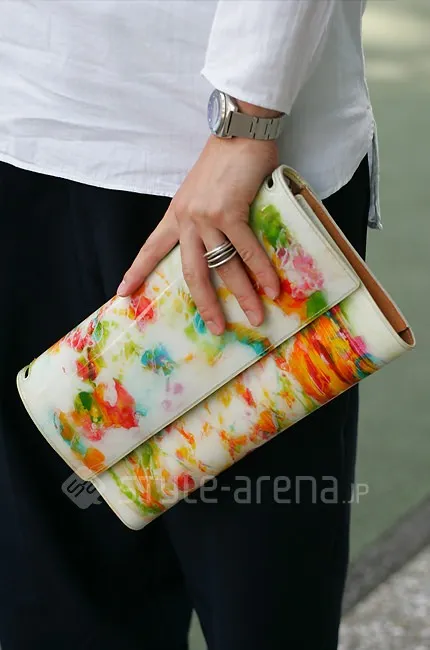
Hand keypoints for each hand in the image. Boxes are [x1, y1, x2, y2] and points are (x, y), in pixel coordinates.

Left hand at [117, 134, 279, 334]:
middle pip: (191, 272)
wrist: (239, 131)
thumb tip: (223, 246)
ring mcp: (206, 217)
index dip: (138, 272)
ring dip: (242, 295)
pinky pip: (246, 251)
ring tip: (256, 316)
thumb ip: (205, 218)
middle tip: (216, 328)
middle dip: (205, 304)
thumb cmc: (226, 161)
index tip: (123, 292)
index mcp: (176, 215)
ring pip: (221, 267)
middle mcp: (186, 219)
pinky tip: (272, 288)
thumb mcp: (203, 192)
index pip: (152, 248)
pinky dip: (261, 272)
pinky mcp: (229, 212)